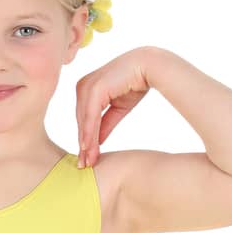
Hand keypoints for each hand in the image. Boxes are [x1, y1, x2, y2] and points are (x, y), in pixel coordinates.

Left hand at [76, 48, 152, 166]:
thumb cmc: (135, 83)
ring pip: (84, 120)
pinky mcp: (95, 88)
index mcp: (87, 88)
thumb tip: (96, 142)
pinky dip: (89, 132)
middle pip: (82, 121)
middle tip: (85, 166)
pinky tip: (88, 146)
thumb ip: (105, 123)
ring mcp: (87, 86)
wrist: (149, 67)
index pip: (84, 119)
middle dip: (84, 145)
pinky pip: (90, 115)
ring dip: (86, 142)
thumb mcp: (118, 108)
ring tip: (88, 161)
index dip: (85, 139)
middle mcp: (83, 86)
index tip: (87, 158)